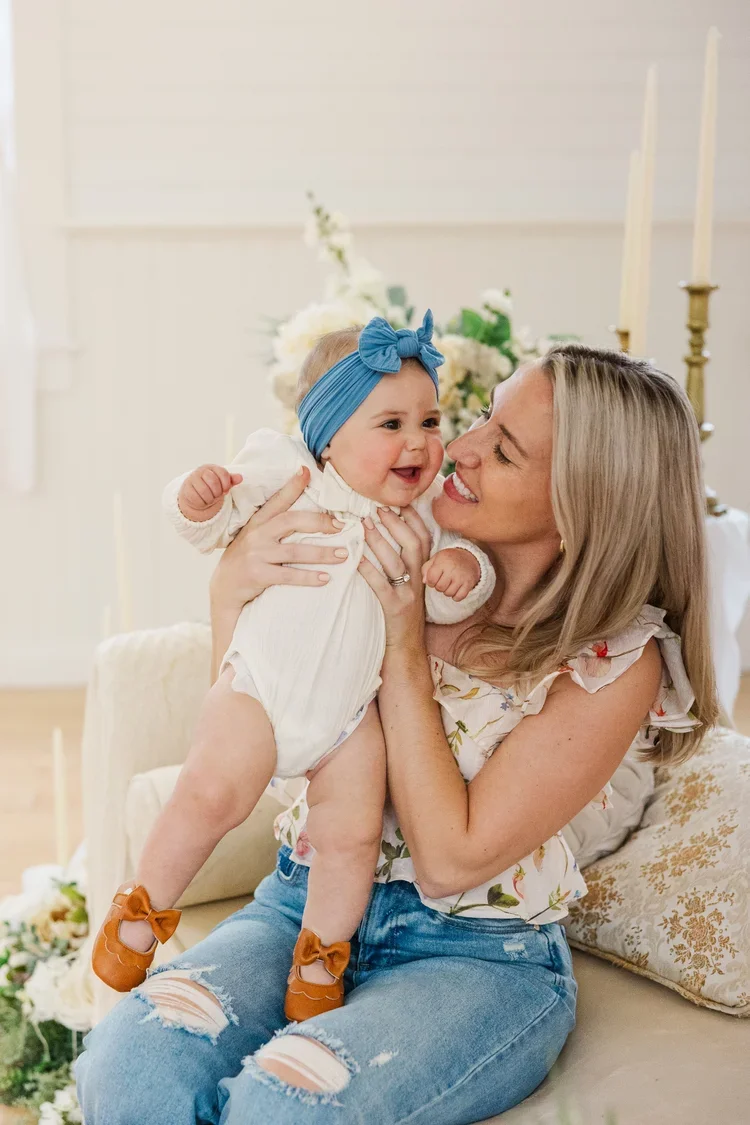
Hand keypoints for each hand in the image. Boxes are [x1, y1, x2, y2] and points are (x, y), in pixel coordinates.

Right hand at [179, 464, 242, 521]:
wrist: (195, 493)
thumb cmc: (211, 486)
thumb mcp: (223, 483)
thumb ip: (231, 480)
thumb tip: (240, 477)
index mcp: (212, 468)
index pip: (223, 473)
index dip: (226, 484)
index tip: (225, 490)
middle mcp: (201, 471)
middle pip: (214, 482)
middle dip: (218, 492)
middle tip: (217, 495)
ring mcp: (192, 479)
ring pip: (204, 491)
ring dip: (210, 499)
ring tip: (210, 498)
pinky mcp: (186, 489)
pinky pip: (196, 499)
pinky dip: (202, 503)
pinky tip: (203, 501)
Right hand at [209, 466, 345, 615]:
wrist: (224, 588)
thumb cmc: (246, 559)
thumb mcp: (254, 536)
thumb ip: (273, 526)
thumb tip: (307, 517)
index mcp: (258, 522)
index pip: (278, 500)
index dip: (292, 486)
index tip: (307, 472)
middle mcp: (257, 535)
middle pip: (291, 521)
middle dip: (319, 522)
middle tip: (342, 526)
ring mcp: (257, 554)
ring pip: (295, 551)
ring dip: (322, 553)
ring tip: (344, 555)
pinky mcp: (258, 575)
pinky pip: (289, 575)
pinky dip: (309, 577)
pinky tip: (326, 578)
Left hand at [358, 506, 431, 650]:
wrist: (407, 649)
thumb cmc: (401, 614)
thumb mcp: (408, 586)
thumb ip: (401, 564)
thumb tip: (382, 537)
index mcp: (423, 571)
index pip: (423, 538)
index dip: (413, 518)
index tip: (399, 501)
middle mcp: (420, 579)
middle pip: (413, 543)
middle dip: (395, 523)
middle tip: (377, 508)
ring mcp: (409, 594)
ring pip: (397, 561)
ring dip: (380, 540)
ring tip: (364, 525)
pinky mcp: (395, 607)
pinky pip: (381, 584)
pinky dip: (368, 569)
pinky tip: (355, 557)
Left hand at [422, 548, 479, 601]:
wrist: (469, 557)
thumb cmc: (449, 559)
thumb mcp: (436, 558)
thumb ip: (426, 568)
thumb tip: (424, 581)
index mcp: (442, 561)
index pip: (431, 579)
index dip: (430, 581)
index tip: (434, 578)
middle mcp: (452, 569)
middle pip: (440, 588)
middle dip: (439, 586)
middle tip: (443, 580)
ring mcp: (461, 577)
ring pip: (449, 593)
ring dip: (447, 591)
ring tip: (450, 584)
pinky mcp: (469, 583)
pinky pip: (459, 597)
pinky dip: (456, 596)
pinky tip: (456, 589)